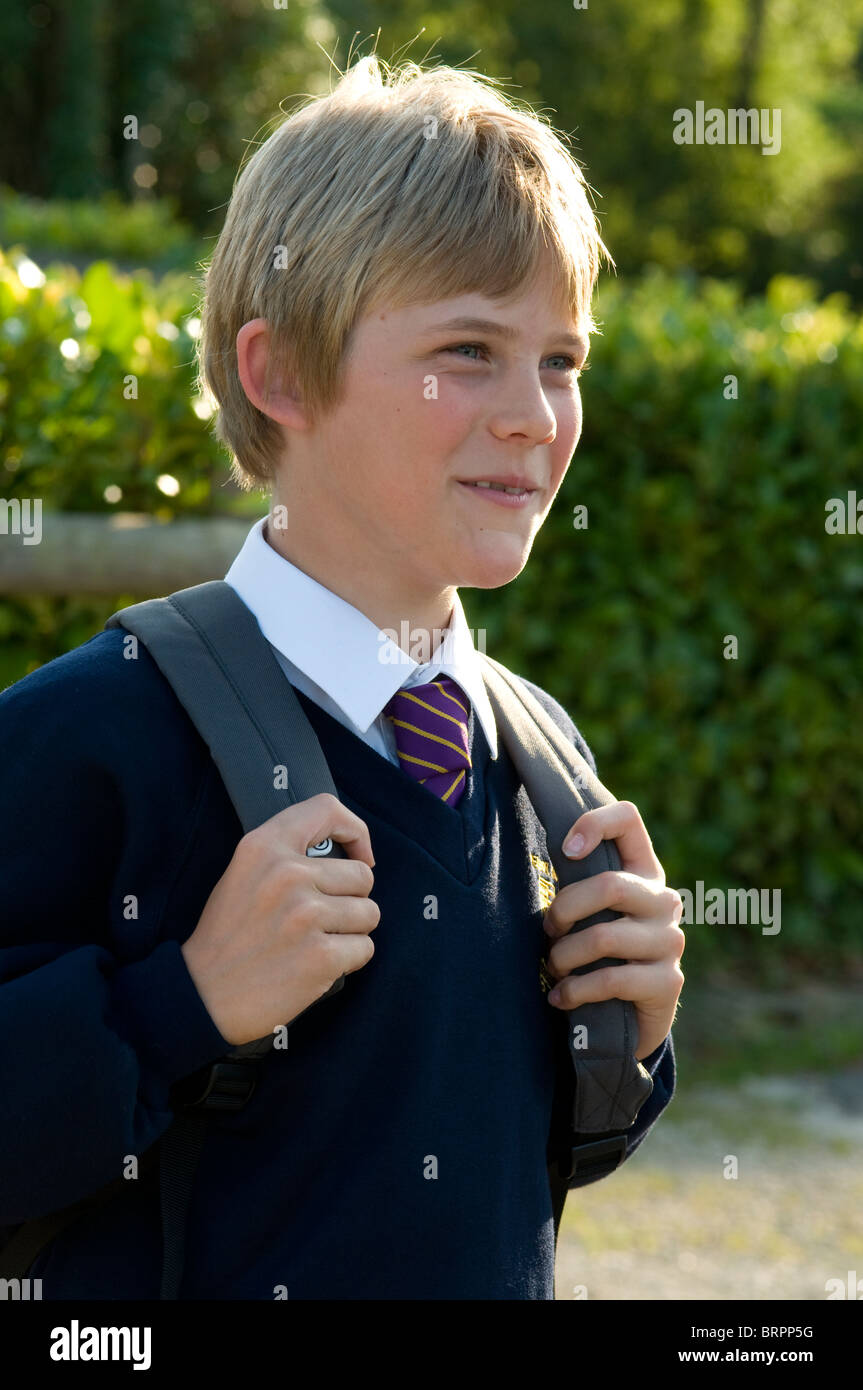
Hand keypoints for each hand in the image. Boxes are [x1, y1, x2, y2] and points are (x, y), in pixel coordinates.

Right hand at [182, 793, 379, 1045]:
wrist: (201, 996)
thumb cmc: (227, 936)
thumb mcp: (243, 874)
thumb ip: (286, 854)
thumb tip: (349, 856)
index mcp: (263, 847)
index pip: (327, 809)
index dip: (354, 831)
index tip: (359, 855)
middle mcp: (287, 874)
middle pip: (362, 875)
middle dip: (352, 899)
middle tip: (321, 919)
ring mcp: (305, 915)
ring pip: (369, 913)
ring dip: (352, 931)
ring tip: (318, 941)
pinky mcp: (320, 956)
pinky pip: (365, 948)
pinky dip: (349, 960)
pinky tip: (319, 965)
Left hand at [542, 800, 683, 1059]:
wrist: (627, 1019)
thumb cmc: (597, 955)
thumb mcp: (589, 912)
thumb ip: (578, 882)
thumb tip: (550, 850)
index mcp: (643, 872)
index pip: (628, 819)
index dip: (593, 823)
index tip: (565, 850)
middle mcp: (664, 900)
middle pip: (610, 885)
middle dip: (564, 910)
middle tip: (548, 931)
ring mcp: (670, 941)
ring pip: (602, 937)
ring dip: (563, 956)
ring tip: (554, 968)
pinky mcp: (667, 982)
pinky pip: (610, 979)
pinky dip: (575, 990)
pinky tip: (561, 997)